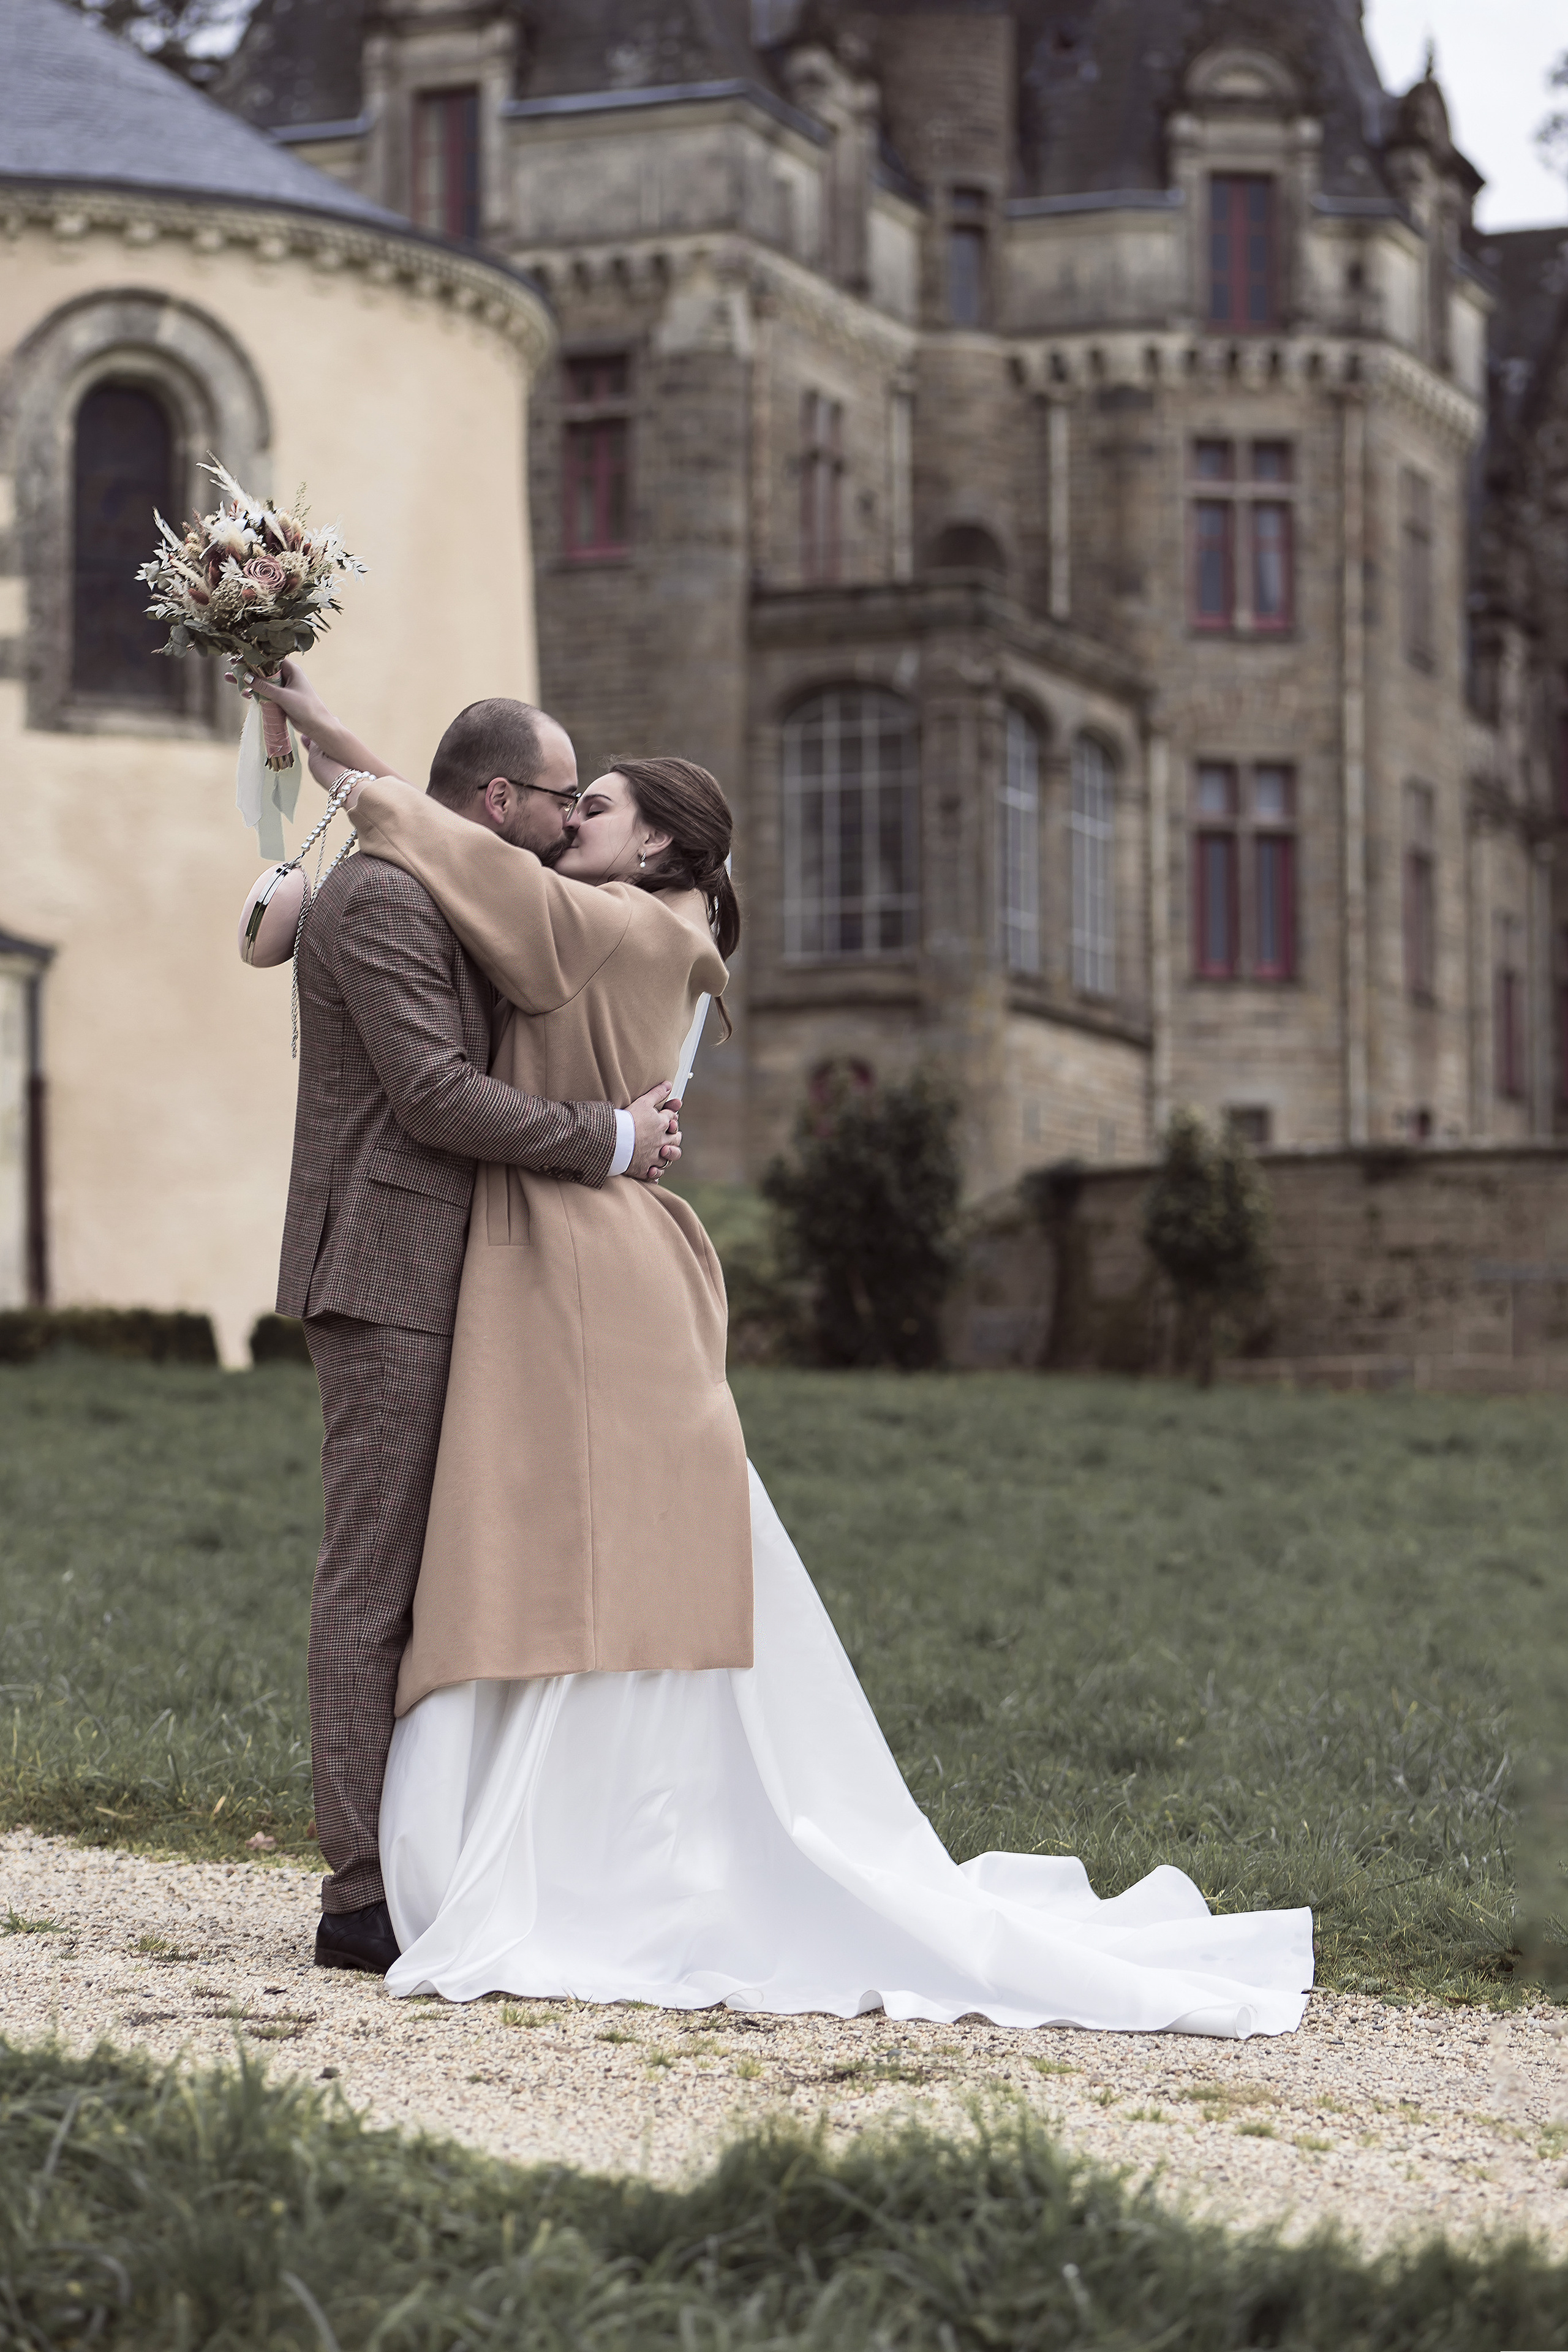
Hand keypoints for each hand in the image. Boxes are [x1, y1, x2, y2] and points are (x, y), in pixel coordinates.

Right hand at [227, 659, 397, 791]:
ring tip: (230, 680)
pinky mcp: (281, 699)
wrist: (317, 726)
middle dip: (246, 669)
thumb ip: (264, 687)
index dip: (253, 657)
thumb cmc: (305, 707)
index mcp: (291, 669)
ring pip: (262, 681)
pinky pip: (264, 693)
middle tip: (230, 667)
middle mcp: (287, 676)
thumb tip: (246, 677)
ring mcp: (283, 687)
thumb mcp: (283, 696)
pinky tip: (244, 694)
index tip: (238, 657)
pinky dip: (255, 693)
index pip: (269, 658)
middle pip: (262, 669)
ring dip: (248, 681)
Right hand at [626, 1084, 680, 1182]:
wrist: (614, 1141)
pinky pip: (654, 1174)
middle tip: (673, 1135)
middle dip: (675, 1137)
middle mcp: (662, 1142)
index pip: (672, 1119)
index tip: (671, 1116)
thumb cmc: (627, 1120)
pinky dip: (655, 1173)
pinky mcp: (645, 1169)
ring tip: (664, 1152)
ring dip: (668, 1155)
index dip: (672, 1116)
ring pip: (668, 1158)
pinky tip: (654, 1171)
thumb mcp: (643, 1102)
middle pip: (675, 1140)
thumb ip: (657, 1093)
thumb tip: (668, 1084)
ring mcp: (654, 1156)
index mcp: (662, 1125)